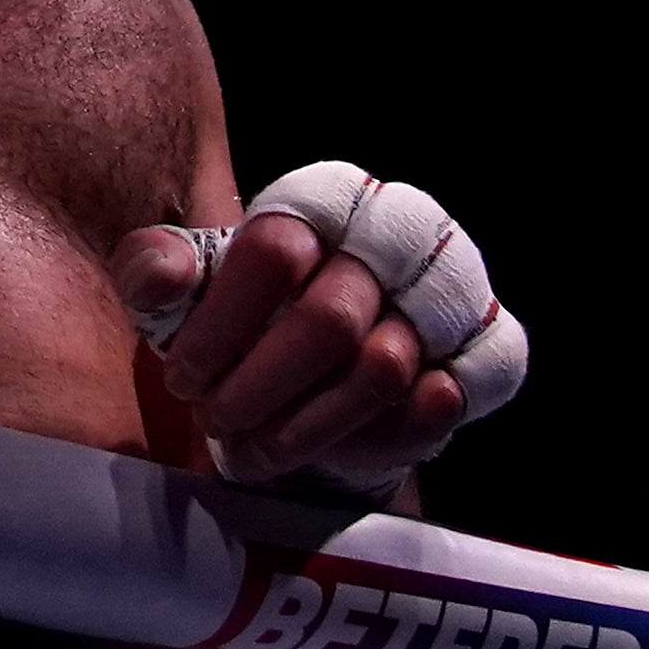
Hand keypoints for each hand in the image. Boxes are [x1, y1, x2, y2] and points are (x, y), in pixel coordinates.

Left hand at [109, 204, 468, 489]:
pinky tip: (330, 450)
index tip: (181, 379)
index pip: (274, 251)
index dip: (217, 329)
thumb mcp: (189, 280)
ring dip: (305, 429)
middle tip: (215, 425)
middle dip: (257, 390)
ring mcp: (454, 288)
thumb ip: (158, 268)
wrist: (329, 353)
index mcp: (324, 197)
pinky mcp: (489, 349)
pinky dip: (381, 438)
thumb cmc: (251, 310)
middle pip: (328, 320)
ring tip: (252, 452)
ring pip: (381, 370)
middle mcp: (400, 230)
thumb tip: (161, 277)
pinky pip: (442, 404)